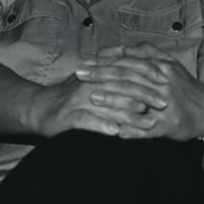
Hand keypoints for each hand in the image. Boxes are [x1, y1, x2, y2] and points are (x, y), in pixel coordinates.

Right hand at [29, 73, 159, 137]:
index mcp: (94, 73)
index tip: (167, 84)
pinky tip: (116, 133)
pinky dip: (101, 126)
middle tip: (164, 104)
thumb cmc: (68, 97)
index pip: (125, 70)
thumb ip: (112, 76)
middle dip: (145, 95)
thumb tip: (140, 75)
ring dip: (129, 115)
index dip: (146, 76)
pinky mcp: (66, 116)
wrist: (37, 108)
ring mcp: (76, 100)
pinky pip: (86, 120)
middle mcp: (87, 83)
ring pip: (107, 104)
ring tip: (148, 124)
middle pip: (120, 86)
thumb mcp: (91, 81)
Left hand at [78, 43, 203, 140]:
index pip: (127, 61)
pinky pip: (148, 129)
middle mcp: (161, 83)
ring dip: (113, 100)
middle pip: (127, 77)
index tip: (83, 62)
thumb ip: (145, 52)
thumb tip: (118, 48)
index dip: (103, 61)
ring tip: (92, 98)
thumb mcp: (168, 63)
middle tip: (78, 75)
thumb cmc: (182, 86)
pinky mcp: (169, 125)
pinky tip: (116, 132)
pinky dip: (132, 131)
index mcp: (160, 67)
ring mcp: (165, 105)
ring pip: (136, 100)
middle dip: (101, 76)